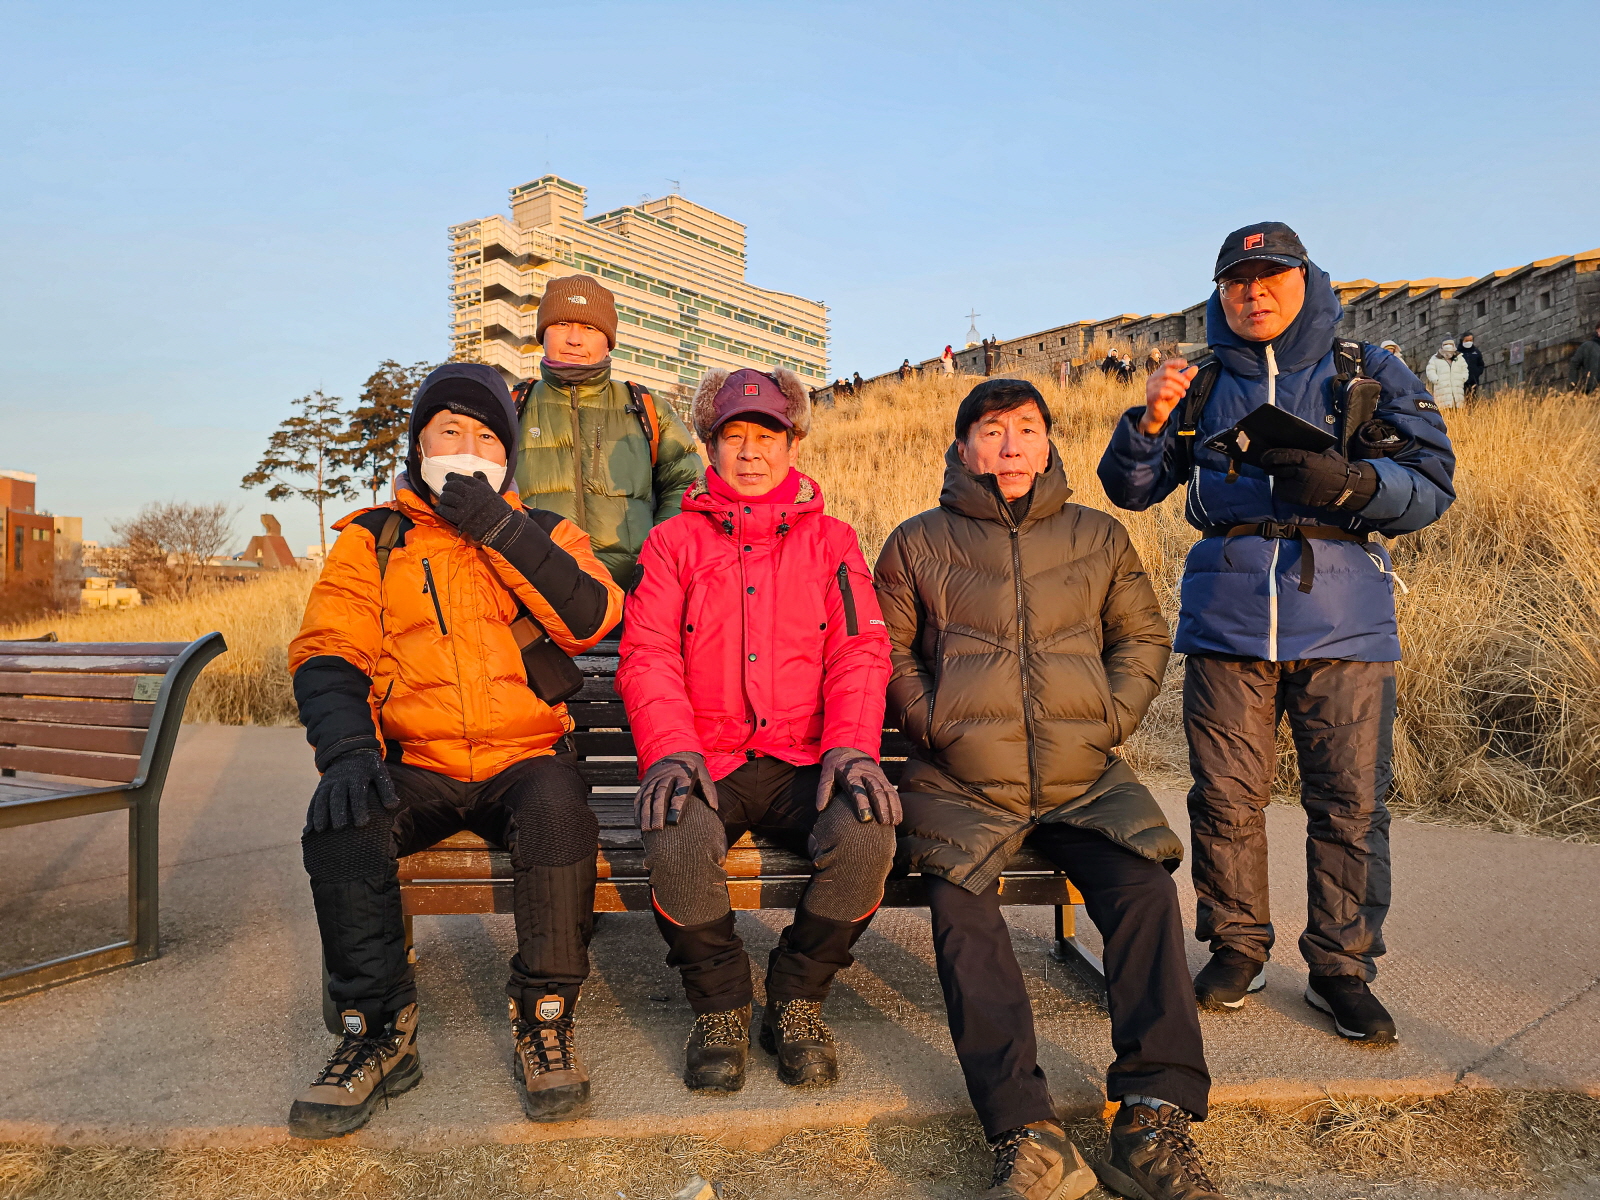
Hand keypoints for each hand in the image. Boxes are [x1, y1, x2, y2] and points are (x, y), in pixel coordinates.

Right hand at [305, 749, 399, 833]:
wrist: (349, 750)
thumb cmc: (368, 767)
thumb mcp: (380, 773)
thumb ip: (386, 789)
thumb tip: (393, 806)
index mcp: (357, 776)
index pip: (358, 793)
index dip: (359, 807)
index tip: (362, 823)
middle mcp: (340, 779)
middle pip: (338, 797)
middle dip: (338, 812)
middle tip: (340, 828)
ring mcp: (329, 783)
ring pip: (322, 799)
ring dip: (320, 814)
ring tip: (320, 829)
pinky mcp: (321, 787)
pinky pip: (314, 801)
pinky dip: (310, 814)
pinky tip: (309, 828)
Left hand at [434, 471, 517, 545]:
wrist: (500, 526)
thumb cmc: (498, 509)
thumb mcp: (492, 491)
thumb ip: (483, 481)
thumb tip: (476, 472)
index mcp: (479, 487)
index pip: (463, 478)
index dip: (453, 476)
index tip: (448, 476)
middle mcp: (471, 494)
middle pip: (453, 486)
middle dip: (447, 486)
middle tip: (445, 489)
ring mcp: (465, 506)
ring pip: (447, 497)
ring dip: (443, 497)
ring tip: (443, 499)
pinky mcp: (460, 517)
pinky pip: (446, 510)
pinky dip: (441, 508)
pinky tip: (441, 508)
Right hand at [635, 751, 717, 831]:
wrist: (673, 752)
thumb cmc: (691, 770)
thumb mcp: (703, 775)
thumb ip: (708, 791)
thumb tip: (714, 807)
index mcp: (684, 775)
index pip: (680, 791)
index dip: (676, 806)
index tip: (674, 821)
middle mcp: (667, 777)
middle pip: (661, 795)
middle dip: (658, 812)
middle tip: (658, 828)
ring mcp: (654, 780)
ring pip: (648, 796)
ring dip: (646, 813)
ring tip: (647, 829)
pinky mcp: (645, 784)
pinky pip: (639, 797)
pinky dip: (638, 811)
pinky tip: (639, 824)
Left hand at [816, 746, 901, 824]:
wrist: (850, 747)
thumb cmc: (837, 765)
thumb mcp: (827, 773)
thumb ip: (824, 790)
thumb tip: (820, 808)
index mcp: (851, 773)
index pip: (858, 789)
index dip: (862, 804)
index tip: (865, 819)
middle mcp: (867, 774)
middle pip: (876, 790)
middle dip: (881, 807)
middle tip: (883, 823)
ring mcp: (878, 775)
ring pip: (887, 791)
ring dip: (892, 807)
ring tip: (893, 823)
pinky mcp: (884, 778)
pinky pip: (892, 791)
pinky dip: (897, 804)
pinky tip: (898, 817)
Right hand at [1140, 358, 1198, 434]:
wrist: (1158, 415)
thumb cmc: (1167, 400)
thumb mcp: (1179, 387)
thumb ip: (1185, 378)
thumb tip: (1195, 368)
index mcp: (1158, 375)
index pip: (1166, 364)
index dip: (1176, 362)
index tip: (1185, 363)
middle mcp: (1152, 379)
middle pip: (1168, 372)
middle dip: (1180, 379)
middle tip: (1187, 386)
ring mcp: (1150, 388)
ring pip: (1167, 382)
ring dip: (1178, 388)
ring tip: (1181, 394)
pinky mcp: (1151, 397)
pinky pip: (1162, 391)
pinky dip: (1171, 393)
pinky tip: (1173, 396)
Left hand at [1259, 447, 1377, 510]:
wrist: (1345, 489)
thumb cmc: (1335, 468)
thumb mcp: (1323, 454)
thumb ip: (1306, 452)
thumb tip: (1289, 450)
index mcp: (1307, 460)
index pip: (1282, 456)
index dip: (1271, 455)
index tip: (1264, 456)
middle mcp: (1300, 473)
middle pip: (1277, 469)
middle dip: (1271, 466)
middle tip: (1267, 464)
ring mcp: (1298, 488)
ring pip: (1278, 481)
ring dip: (1279, 477)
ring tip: (1285, 475)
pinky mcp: (1297, 499)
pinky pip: (1283, 491)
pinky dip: (1283, 487)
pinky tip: (1290, 484)